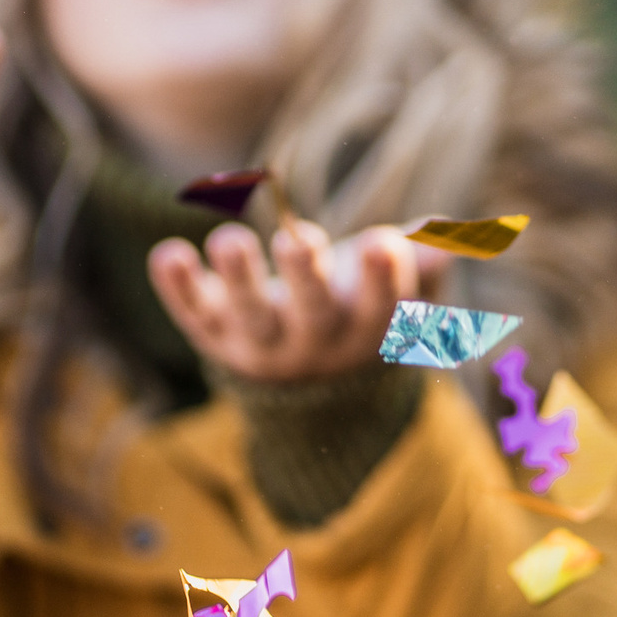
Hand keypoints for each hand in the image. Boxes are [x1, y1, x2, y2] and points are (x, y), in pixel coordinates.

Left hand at [148, 219, 450, 382]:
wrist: (298, 380)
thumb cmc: (355, 306)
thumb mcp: (394, 289)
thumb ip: (421, 262)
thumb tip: (448, 237)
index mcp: (365, 329)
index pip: (380, 309)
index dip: (383, 278)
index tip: (383, 240)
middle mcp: (312, 341)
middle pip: (312, 313)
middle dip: (307, 277)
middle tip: (301, 240)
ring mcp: (258, 341)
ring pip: (249, 316)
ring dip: (239, 280)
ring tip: (229, 239)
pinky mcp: (212, 332)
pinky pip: (193, 314)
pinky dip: (179, 289)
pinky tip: (167, 255)